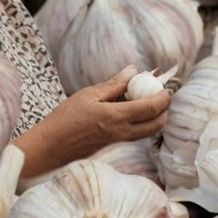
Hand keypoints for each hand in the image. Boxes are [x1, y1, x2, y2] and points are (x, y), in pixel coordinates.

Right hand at [15, 67, 171, 176]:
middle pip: (157, 124)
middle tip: (161, 95)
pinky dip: (141, 122)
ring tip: (146, 100)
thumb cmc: (65, 119)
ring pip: (148, 131)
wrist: (51, 147)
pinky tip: (129, 110)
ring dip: (154, 117)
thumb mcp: (89, 95)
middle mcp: (122, 132)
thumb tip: (134, 71)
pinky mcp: (113, 145)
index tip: (166, 87)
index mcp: (116, 117)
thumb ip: (114, 84)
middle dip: (164, 109)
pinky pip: (136, 134)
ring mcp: (118, 141)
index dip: (164, 97)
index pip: (152, 108)